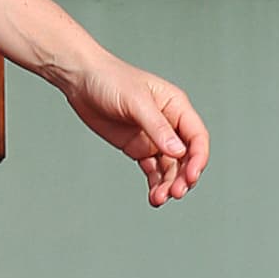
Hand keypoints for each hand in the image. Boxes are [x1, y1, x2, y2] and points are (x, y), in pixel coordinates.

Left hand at [63, 51, 208, 206]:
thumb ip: (157, 126)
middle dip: (184, 177)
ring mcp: (153, 137)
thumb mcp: (135, 101)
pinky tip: (153, 197)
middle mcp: (169, 124)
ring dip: (168, 184)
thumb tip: (178, 151)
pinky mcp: (137, 147)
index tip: (191, 176)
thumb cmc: (109, 79)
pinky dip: (155, 184)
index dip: (198, 158)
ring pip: (170, 168)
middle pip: (186, 157)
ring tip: (158, 198)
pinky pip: (153, 170)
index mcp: (175, 106)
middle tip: (174, 192)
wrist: (80, 80)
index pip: (196, 137)